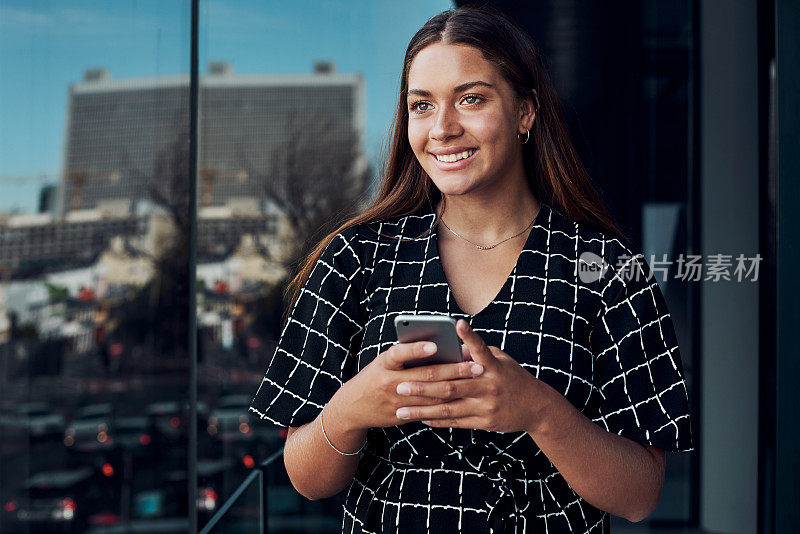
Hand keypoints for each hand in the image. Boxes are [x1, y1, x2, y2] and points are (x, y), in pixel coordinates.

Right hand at [334, 339, 483, 431]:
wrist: (353, 408)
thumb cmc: (374, 377)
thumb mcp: (383, 362)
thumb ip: (405, 356)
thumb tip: (437, 346)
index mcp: (384, 363)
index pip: (399, 353)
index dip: (416, 349)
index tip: (435, 345)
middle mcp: (390, 382)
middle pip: (425, 375)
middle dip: (453, 370)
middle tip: (475, 365)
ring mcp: (397, 401)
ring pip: (432, 394)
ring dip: (456, 386)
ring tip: (475, 379)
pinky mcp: (403, 415)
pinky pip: (429, 409)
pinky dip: (447, 402)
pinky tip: (464, 396)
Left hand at [394, 319, 549, 433]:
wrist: (536, 407)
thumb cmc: (512, 377)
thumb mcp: (500, 361)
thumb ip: (476, 355)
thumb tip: (449, 347)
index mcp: (493, 365)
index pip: (479, 347)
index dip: (469, 335)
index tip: (457, 323)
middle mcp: (488, 385)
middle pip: (451, 385)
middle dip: (422, 386)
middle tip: (400, 385)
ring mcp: (486, 405)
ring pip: (448, 408)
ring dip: (422, 410)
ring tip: (401, 410)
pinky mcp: (484, 422)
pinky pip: (455, 421)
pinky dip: (436, 419)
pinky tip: (420, 418)